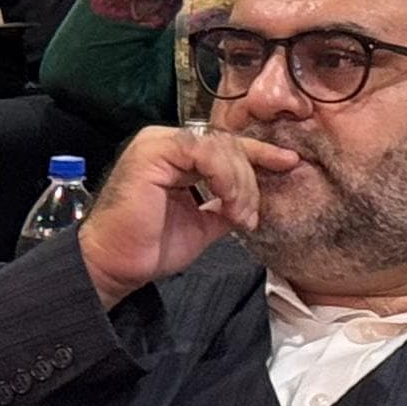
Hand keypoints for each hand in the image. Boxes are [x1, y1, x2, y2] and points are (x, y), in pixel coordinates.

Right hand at [73, 123, 298, 309]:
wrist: (116, 263)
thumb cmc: (150, 246)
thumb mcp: (201, 223)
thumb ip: (224, 205)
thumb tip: (254, 202)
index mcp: (175, 156)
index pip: (225, 146)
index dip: (260, 154)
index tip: (289, 164)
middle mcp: (165, 142)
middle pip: (228, 145)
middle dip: (250, 180)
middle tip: (249, 217)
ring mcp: (157, 143)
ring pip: (221, 147)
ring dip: (240, 183)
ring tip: (239, 216)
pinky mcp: (152, 151)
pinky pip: (204, 153)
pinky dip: (224, 177)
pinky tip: (226, 203)